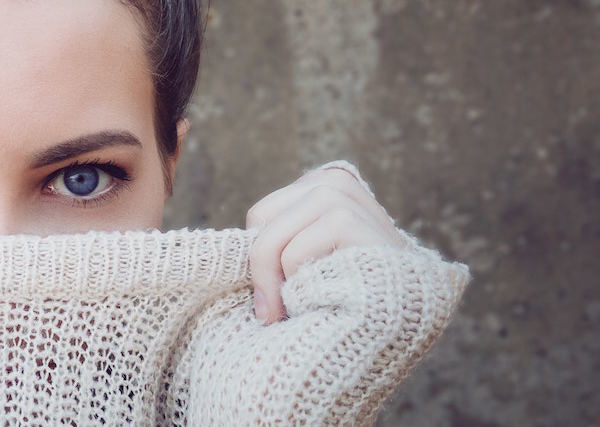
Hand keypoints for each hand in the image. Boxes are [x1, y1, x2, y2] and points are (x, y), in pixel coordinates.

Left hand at [245, 162, 405, 323]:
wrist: (401, 324)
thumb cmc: (346, 296)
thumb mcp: (306, 259)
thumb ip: (275, 243)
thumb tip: (216, 253)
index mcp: (321, 184)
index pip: (259, 217)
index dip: (259, 259)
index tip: (269, 299)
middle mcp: (334, 181)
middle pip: (260, 222)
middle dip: (261, 272)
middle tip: (271, 313)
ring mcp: (346, 196)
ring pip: (271, 239)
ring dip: (279, 282)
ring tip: (299, 307)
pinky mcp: (352, 219)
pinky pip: (294, 252)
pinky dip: (300, 283)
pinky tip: (329, 296)